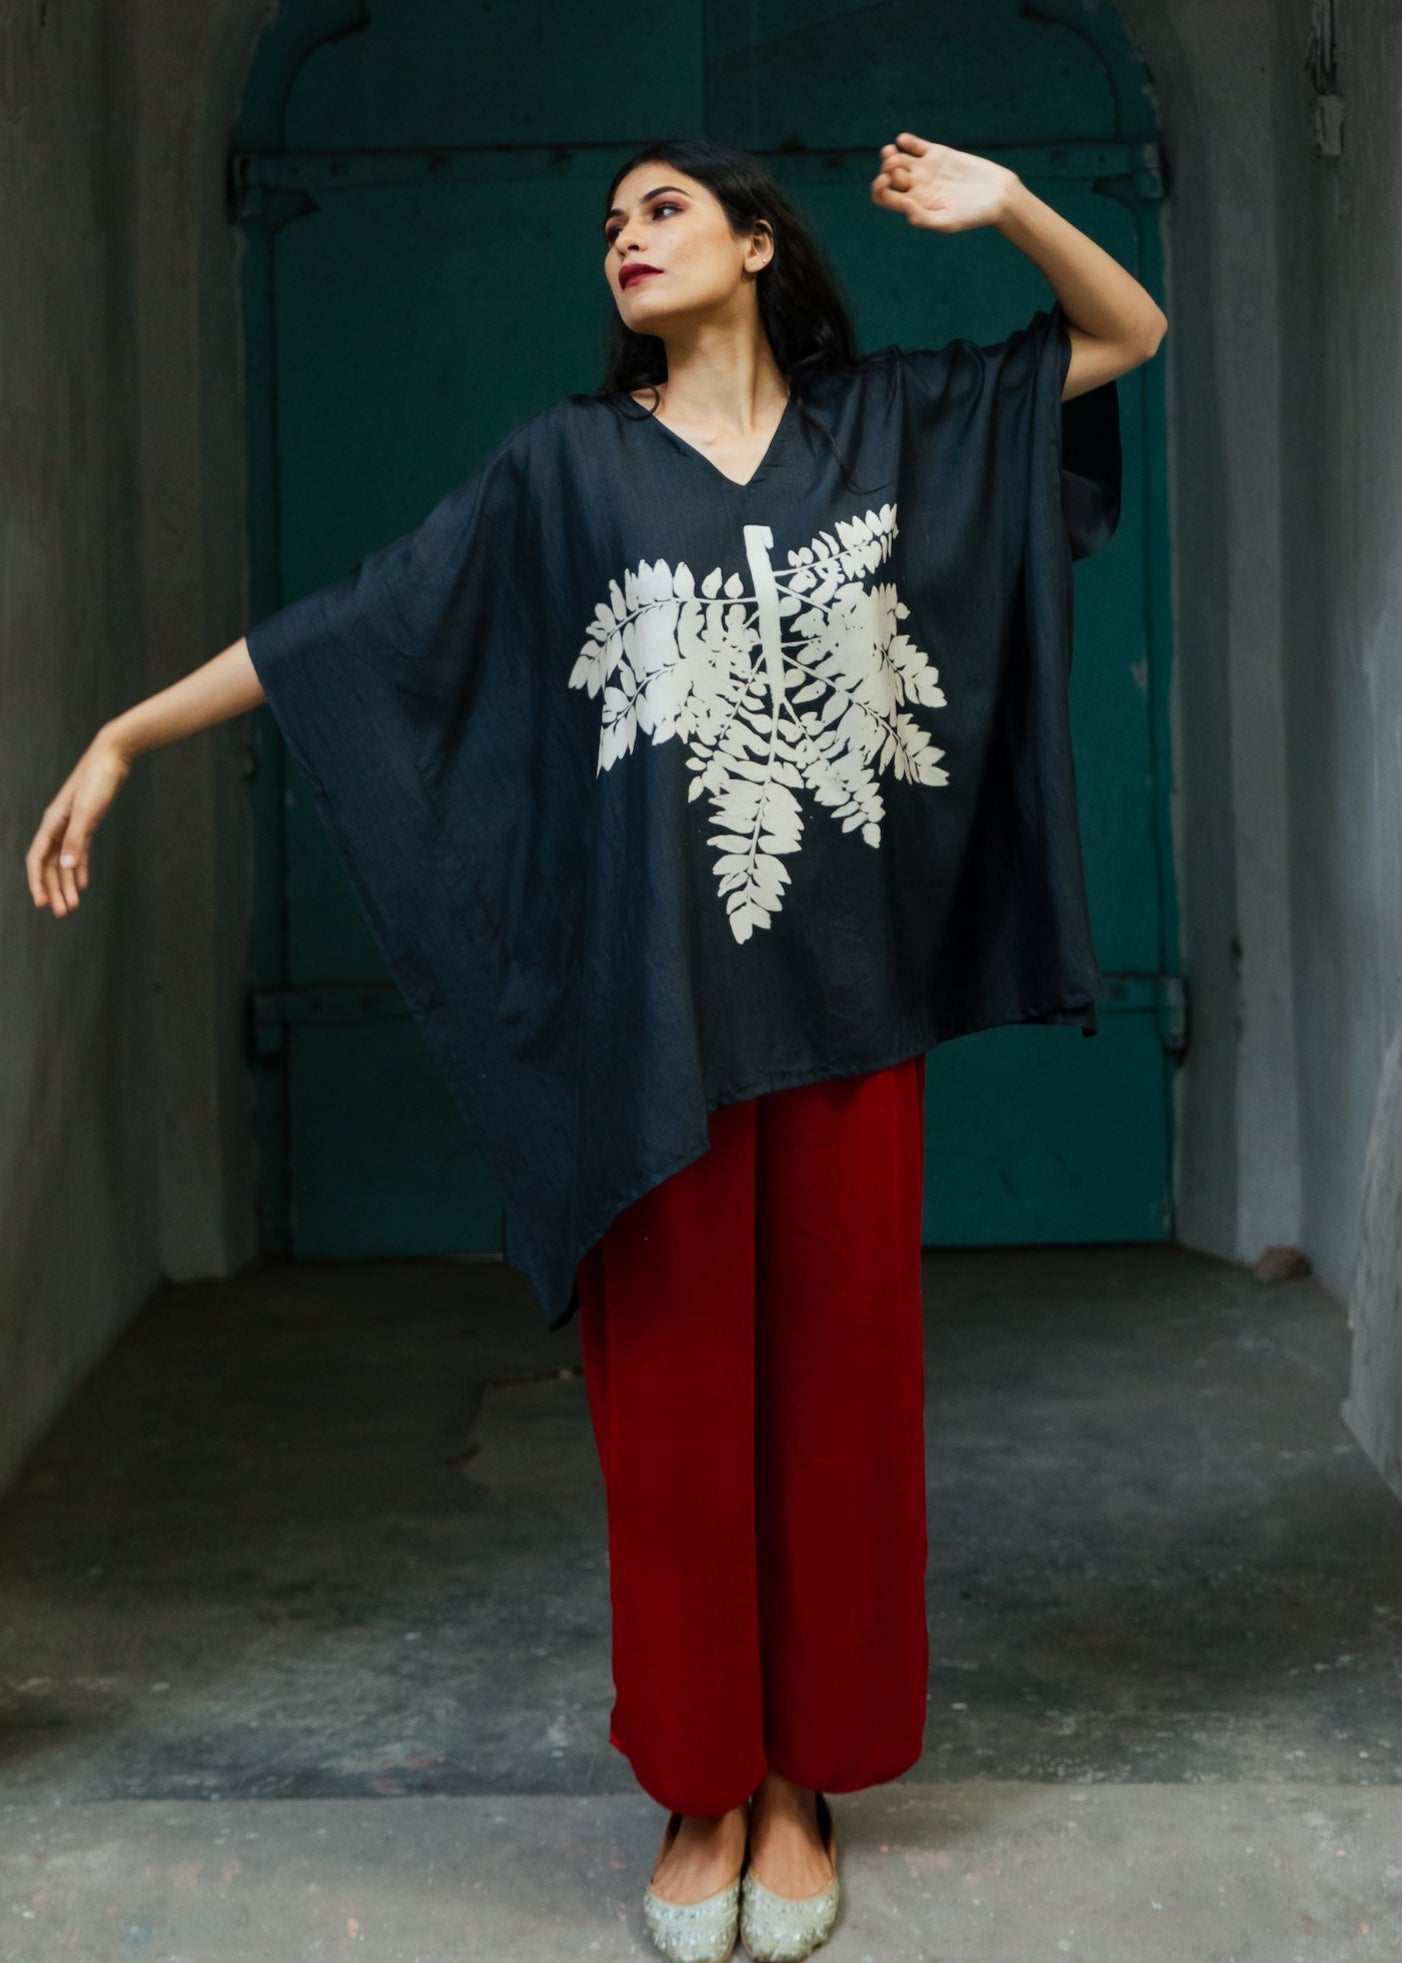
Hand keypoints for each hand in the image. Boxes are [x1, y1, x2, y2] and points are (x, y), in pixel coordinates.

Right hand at [25, 727, 134, 916]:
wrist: (112, 756)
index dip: (38, 881)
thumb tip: (65, 866)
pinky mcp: (87, 823)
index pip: (38, 858)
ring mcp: (72, 825)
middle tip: (62, 913)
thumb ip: (76, 839)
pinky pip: (79, 852)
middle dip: (54, 889)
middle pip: (51, 864)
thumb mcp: (87, 810)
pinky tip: (81, 883)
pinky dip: (79, 868)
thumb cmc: (98, 779)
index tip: (42, 903)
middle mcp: (58, 826)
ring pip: (65, 861)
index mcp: (52, 822)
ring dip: (67, 883)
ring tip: (72, 905)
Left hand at [870, 132, 1018, 232]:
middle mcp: (916, 187)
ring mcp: (926, 169)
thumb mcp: (948, 222)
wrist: (997, 195)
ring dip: (889, 154)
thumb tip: (903, 203)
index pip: (885, 198)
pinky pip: (915, 145)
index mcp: (914, 205)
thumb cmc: (973, 215)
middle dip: (884, 169)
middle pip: (888, 176)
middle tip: (891, 165)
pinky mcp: (938, 153)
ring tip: (892, 153)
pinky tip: (903, 141)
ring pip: (898, 159)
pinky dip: (906, 141)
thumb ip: (923, 217)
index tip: (883, 182)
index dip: (878, 190)